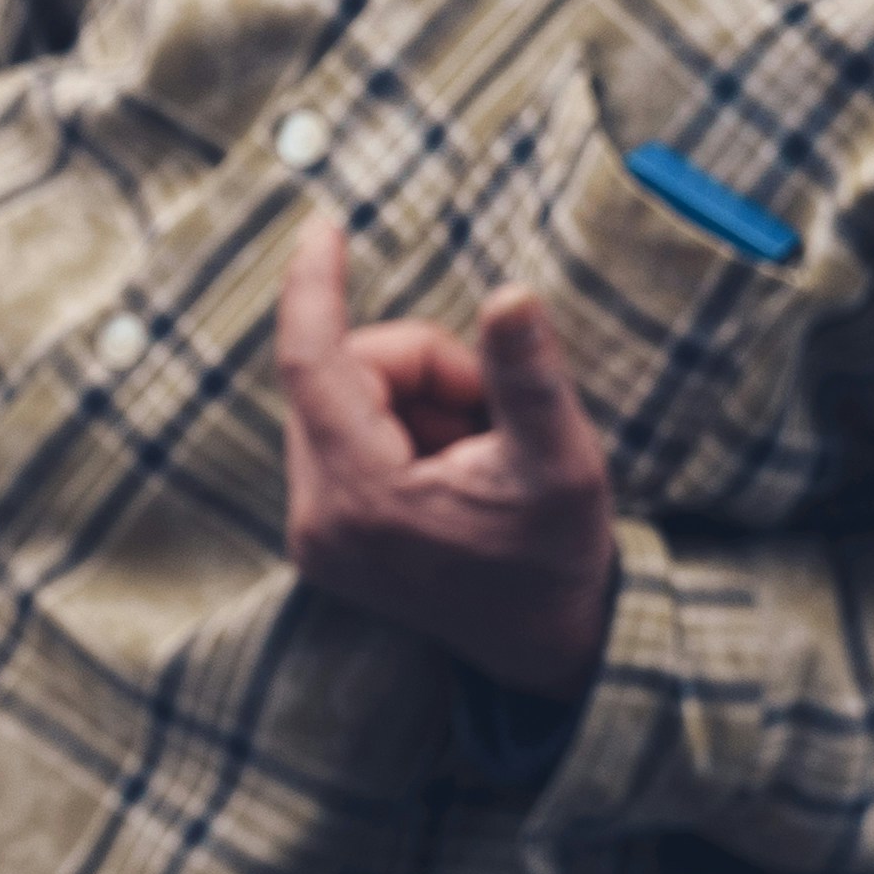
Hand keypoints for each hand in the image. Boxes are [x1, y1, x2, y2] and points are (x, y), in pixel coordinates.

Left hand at [274, 212, 618, 698]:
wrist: (548, 648)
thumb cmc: (559, 554)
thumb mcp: (561, 461)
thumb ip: (527, 376)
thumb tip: (509, 294)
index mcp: (364, 496)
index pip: (313, 361)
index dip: (314, 286)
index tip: (324, 225)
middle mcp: (317, 518)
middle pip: (344, 374)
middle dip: (424, 370)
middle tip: (491, 415)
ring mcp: (313, 533)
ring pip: (346, 400)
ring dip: (418, 401)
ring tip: (479, 455)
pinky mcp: (321, 536)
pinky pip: (346, 436)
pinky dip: (402, 430)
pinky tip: (452, 474)